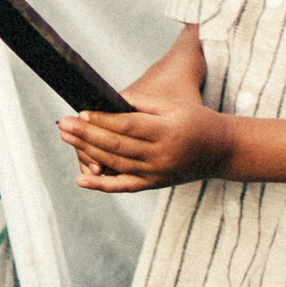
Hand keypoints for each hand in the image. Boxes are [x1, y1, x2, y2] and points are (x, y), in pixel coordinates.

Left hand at [58, 83, 230, 193]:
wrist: (222, 151)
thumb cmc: (197, 121)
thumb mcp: (175, 105)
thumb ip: (143, 103)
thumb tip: (111, 100)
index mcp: (168, 132)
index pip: (128, 126)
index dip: (103, 120)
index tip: (81, 112)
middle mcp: (161, 155)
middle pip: (117, 145)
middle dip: (87, 135)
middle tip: (63, 124)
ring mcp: (157, 173)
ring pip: (116, 164)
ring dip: (88, 152)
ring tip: (67, 138)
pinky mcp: (154, 184)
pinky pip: (124, 186)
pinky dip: (102, 185)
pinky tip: (81, 179)